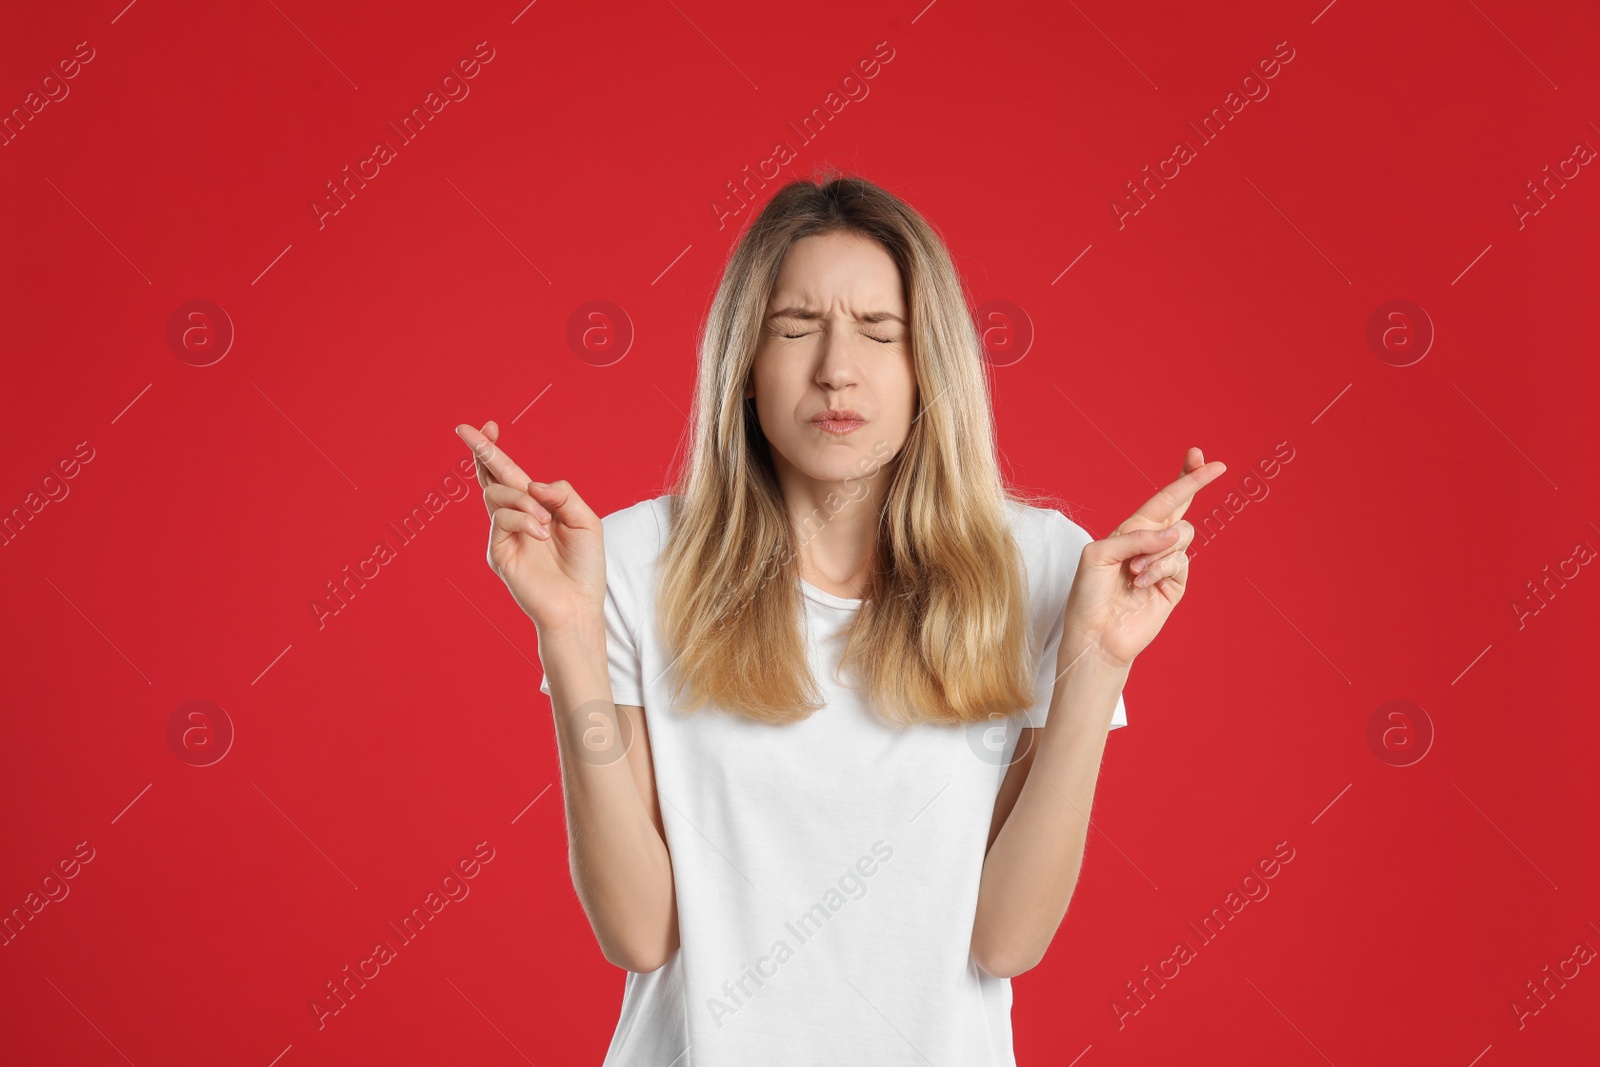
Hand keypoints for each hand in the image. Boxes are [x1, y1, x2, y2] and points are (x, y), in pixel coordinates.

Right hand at [455, 420, 605, 632]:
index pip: (509, 473)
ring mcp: (503, 534)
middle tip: (468, 429)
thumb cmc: (584, 566)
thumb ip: (563, 495)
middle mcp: (514, 518)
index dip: (496, 450)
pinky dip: (523, 518)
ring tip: (545, 522)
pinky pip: (501, 519)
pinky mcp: (497, 551)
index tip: (489, 425)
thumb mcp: (585, 521)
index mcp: (535, 507)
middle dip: (482, 450)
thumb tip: (533, 483)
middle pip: (490, 477)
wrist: (578, 605)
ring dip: (522, 500)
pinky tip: (541, 532)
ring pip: (496, 494)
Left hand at [1061, 447, 1226, 670]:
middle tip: (1216, 467)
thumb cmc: (1088, 595)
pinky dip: (1159, 569)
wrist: (1095, 635)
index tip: (1198, 455)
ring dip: (1156, 551)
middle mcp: (1150, 544)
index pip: (1162, 500)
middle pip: (1182, 508)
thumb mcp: (1099, 555)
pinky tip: (1140, 584)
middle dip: (1195, 483)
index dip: (1182, 478)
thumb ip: (1135, 537)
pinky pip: (1179, 562)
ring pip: (1181, 536)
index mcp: (1130, 531)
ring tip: (1133, 573)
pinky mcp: (1174, 585)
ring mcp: (1165, 565)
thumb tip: (1175, 532)